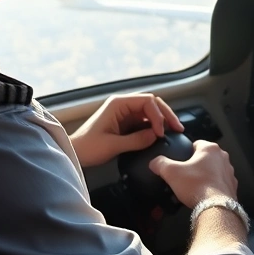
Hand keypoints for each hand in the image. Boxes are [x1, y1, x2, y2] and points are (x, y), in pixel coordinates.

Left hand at [70, 93, 184, 167]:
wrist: (75, 153)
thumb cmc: (88, 147)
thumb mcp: (113, 145)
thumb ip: (136, 140)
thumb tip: (156, 136)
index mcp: (118, 103)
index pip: (147, 101)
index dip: (158, 116)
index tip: (161, 133)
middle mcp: (123, 104)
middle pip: (152, 103)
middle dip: (166, 114)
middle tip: (178, 128)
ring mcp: (125, 113)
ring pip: (150, 111)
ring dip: (162, 120)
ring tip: (174, 131)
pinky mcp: (125, 122)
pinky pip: (144, 121)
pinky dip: (155, 127)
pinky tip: (162, 135)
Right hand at [148, 140, 237, 208]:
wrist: (216, 208)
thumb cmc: (196, 186)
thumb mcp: (171, 172)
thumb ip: (160, 164)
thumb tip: (155, 162)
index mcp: (210, 149)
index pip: (196, 144)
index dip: (185, 152)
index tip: (180, 162)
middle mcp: (223, 158)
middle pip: (205, 157)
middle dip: (195, 165)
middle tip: (185, 175)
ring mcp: (229, 172)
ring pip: (213, 170)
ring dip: (205, 176)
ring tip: (194, 187)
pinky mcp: (232, 186)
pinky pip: (219, 183)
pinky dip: (212, 187)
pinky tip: (204, 195)